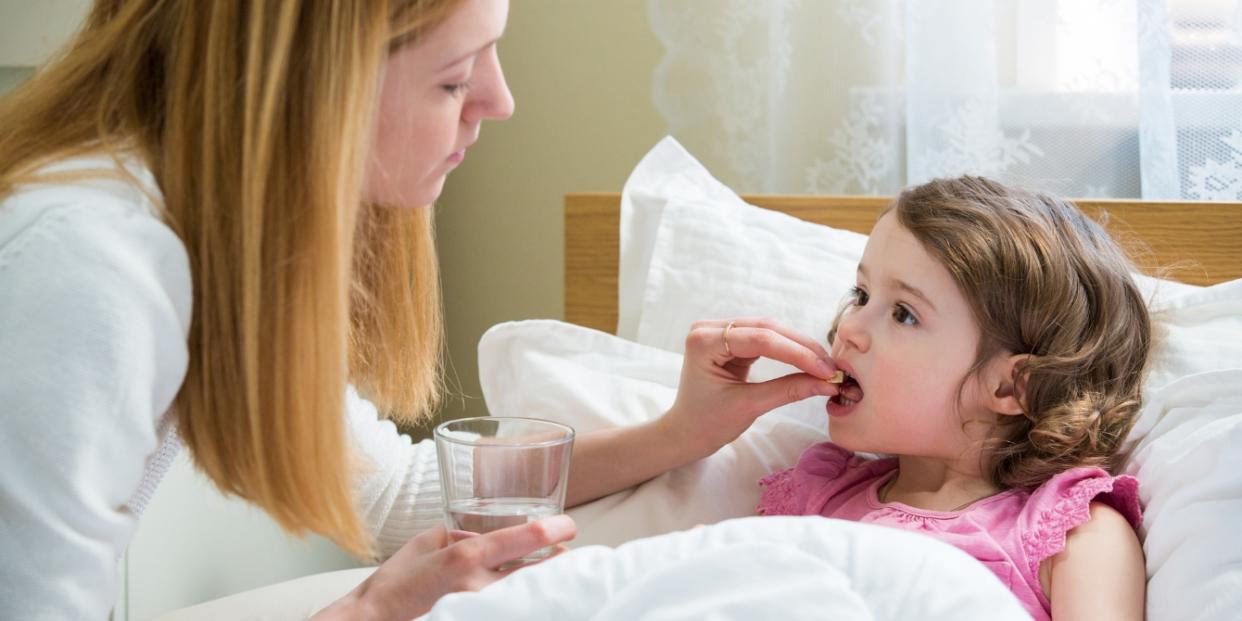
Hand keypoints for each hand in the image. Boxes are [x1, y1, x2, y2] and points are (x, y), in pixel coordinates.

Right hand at [315, 515, 575, 619]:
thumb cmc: (394, 585)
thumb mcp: (425, 544)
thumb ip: (457, 535)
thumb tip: (479, 534)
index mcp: (467, 556)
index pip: (525, 537)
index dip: (553, 528)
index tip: (567, 526)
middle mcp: (479, 585)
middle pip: (539, 572)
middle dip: (559, 562)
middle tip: (567, 555)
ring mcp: (479, 610)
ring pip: (529, 594)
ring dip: (545, 584)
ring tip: (555, 577)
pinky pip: (509, 611)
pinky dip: (523, 603)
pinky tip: (532, 600)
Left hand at [662, 317, 839, 458]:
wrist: (686, 432)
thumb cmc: (708, 423)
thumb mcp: (749, 407)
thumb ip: (788, 390)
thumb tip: (828, 383)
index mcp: (703, 342)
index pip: (760, 340)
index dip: (797, 353)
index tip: (826, 370)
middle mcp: (709, 328)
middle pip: (767, 329)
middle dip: (802, 348)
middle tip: (832, 368)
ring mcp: (719, 330)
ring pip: (770, 330)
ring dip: (799, 347)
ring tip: (825, 366)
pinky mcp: (730, 339)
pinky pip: (765, 338)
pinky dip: (788, 350)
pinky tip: (809, 361)